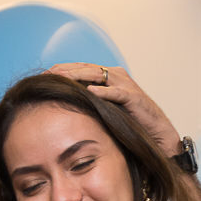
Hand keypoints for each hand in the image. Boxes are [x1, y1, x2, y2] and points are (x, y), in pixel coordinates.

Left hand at [48, 63, 181, 154]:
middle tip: (46, 74)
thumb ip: (90, 102)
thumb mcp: (105, 109)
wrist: (157, 133)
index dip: (62, 69)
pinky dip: (104, 91)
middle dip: (65, 70)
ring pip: (98, 75)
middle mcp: (116, 75)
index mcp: (108, 76)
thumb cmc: (131, 122)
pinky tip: (90, 91)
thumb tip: (64, 106)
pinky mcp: (134, 97)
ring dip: (78, 76)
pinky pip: (117, 92)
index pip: (81, 67)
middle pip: (86, 67)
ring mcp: (126, 84)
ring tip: (61, 78)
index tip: (43, 74)